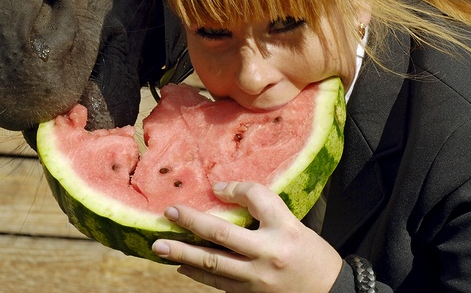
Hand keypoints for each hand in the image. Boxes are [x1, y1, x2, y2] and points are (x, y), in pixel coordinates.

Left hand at [151, 181, 342, 292]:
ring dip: (183, 254)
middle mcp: (269, 254)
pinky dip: (197, 274)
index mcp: (285, 227)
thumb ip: (262, 208)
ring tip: (160, 246)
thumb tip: (221, 192)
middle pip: (222, 234)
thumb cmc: (311, 255)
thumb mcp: (294, 224)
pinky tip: (181, 266)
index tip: (216, 188)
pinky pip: (218, 283)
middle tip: (170, 213)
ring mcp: (257, 279)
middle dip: (192, 223)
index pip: (256, 197)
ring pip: (212, 264)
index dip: (235, 189)